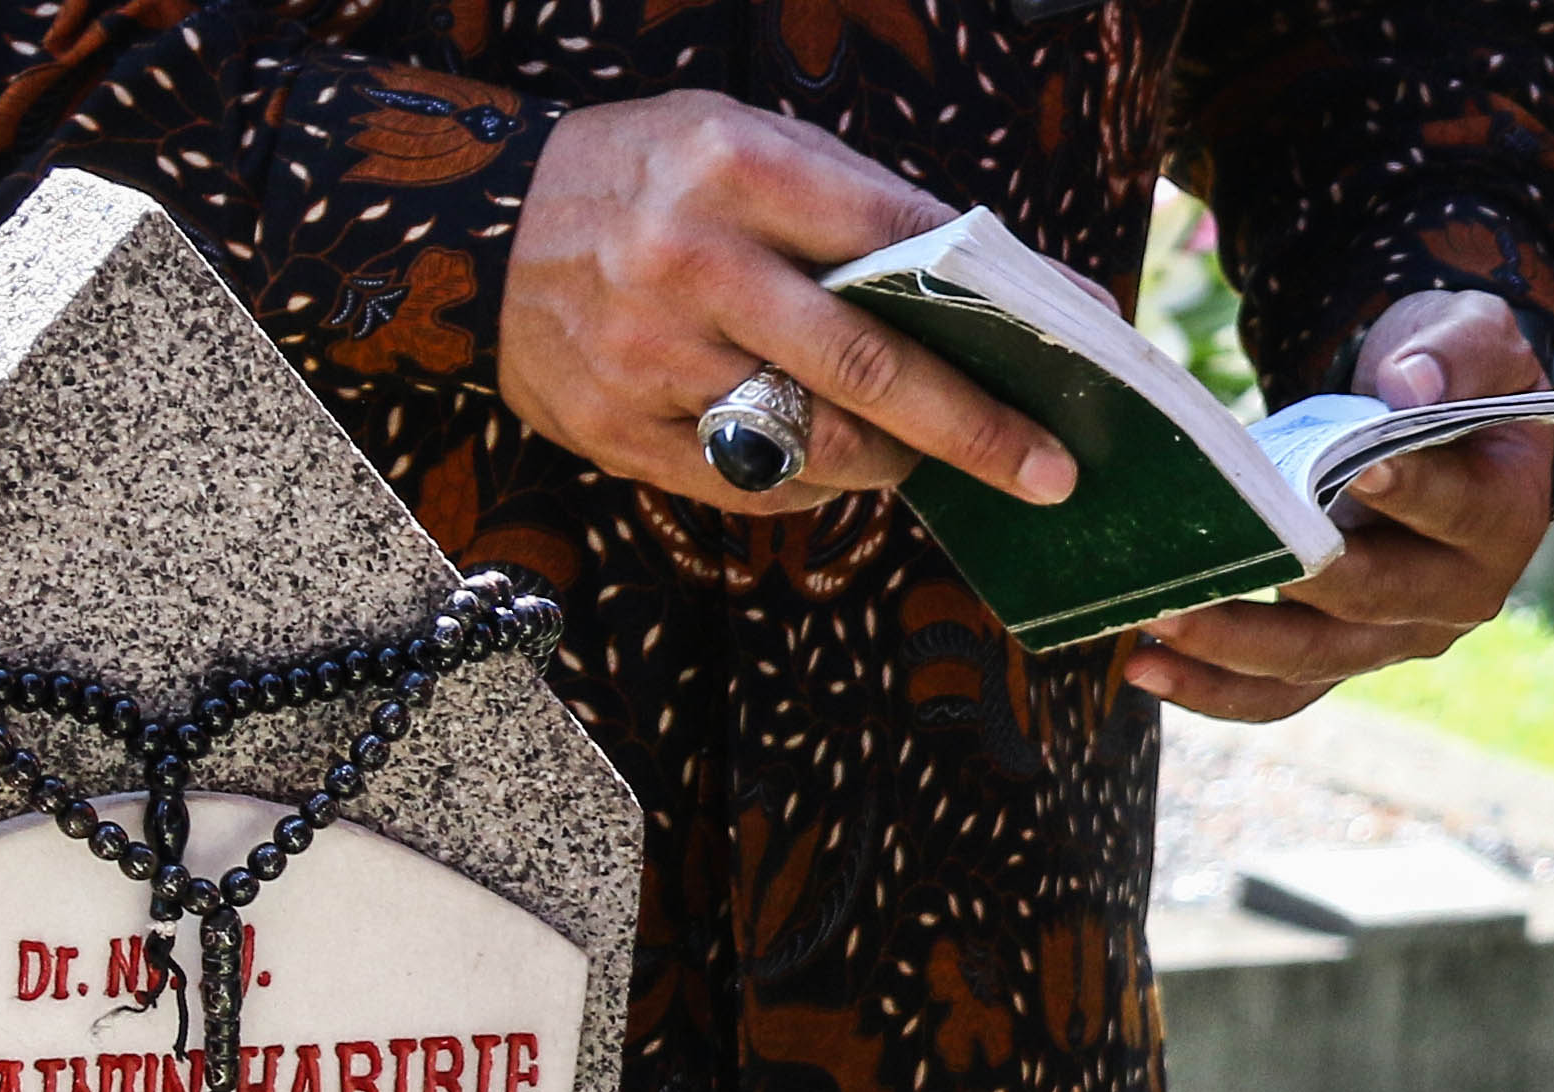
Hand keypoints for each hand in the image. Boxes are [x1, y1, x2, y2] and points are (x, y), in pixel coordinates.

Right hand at [498, 94, 1073, 513]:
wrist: (482, 228)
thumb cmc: (652, 181)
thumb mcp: (746, 146)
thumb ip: (864, 206)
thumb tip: (1018, 283)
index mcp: (732, 164)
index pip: (898, 239)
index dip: (996, 304)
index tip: (1071, 355)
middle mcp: (687, 257)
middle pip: (867, 367)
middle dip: (974, 429)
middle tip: (1047, 472)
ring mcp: (646, 352)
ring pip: (816, 440)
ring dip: (890, 458)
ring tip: (916, 449)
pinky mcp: (617, 429)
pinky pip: (753, 484)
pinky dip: (808, 480)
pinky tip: (820, 455)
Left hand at [1126, 293, 1553, 721]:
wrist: (1439, 436)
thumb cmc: (1450, 376)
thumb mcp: (1472, 337)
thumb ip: (1453, 352)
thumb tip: (1407, 388)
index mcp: (1502, 517)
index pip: (1456, 511)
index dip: (1409, 491)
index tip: (1356, 468)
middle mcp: (1457, 597)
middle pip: (1371, 602)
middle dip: (1292, 581)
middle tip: (1219, 561)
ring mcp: (1395, 637)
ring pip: (1314, 659)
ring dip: (1229, 649)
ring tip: (1152, 625)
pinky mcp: (1342, 654)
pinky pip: (1280, 691)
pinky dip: (1215, 689)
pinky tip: (1148, 669)